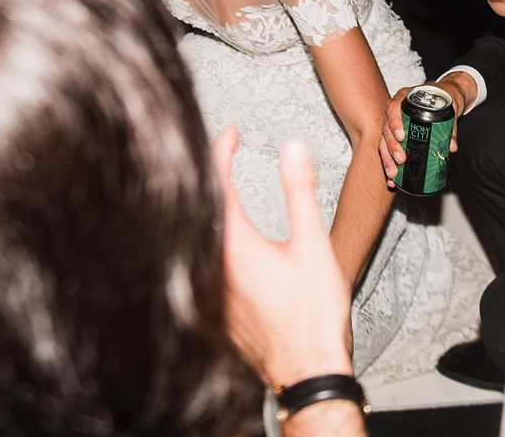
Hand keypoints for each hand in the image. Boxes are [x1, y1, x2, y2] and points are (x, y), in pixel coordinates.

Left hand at [214, 127, 352, 386]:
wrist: (306, 373)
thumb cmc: (313, 316)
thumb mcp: (314, 245)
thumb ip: (300, 192)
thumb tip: (293, 148)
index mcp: (232, 246)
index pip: (215, 183)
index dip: (220, 150)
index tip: (231, 132)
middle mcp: (208, 266)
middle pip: (194, 206)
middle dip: (205, 172)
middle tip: (219, 150)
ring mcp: (203, 289)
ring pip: (190, 234)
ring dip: (200, 205)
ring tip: (212, 182)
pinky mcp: (207, 307)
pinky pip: (194, 261)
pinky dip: (201, 236)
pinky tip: (209, 231)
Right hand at [377, 80, 464, 183]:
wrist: (442, 97)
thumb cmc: (442, 98)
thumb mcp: (449, 108)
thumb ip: (450, 127)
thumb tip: (451, 147)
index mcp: (404, 99)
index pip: (393, 108)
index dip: (395, 123)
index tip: (401, 136)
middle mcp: (394, 112)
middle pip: (386, 129)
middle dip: (392, 147)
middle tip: (401, 159)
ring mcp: (392, 125)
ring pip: (384, 142)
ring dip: (387, 159)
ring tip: (393, 174)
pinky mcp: (394, 137)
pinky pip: (387, 150)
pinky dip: (389, 165)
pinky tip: (392, 179)